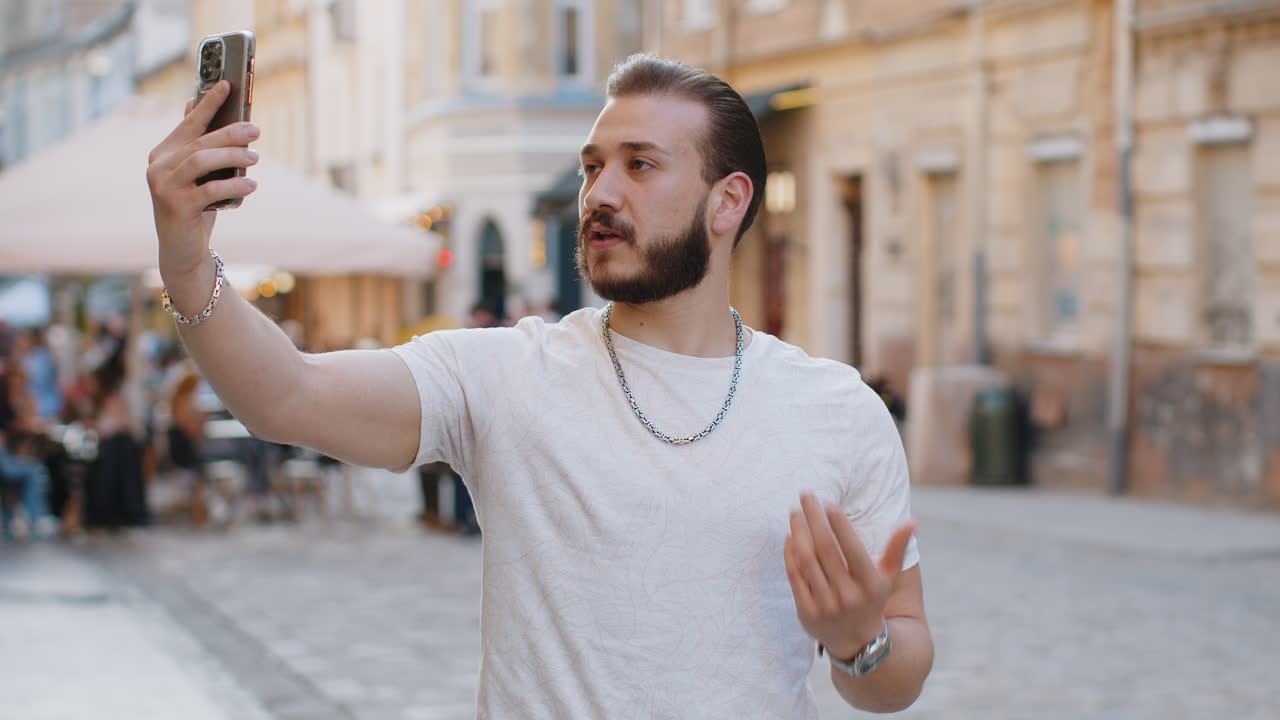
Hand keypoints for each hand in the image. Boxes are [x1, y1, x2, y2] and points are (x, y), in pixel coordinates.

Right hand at [146, 80, 260, 278]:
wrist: (182, 249)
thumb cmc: (195, 207)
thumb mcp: (199, 176)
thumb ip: (199, 146)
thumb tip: (196, 106)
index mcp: (163, 154)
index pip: (188, 123)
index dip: (207, 104)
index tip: (227, 85)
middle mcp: (158, 167)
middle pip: (199, 142)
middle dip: (230, 133)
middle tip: (255, 129)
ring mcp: (164, 186)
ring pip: (201, 160)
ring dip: (232, 156)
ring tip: (255, 158)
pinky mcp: (175, 206)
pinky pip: (209, 190)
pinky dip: (233, 186)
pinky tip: (251, 186)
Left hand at [784, 491, 916, 659]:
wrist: (857, 642)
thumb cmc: (872, 598)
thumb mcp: (888, 576)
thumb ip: (897, 548)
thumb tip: (911, 522)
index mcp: (870, 584)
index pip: (852, 549)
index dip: (840, 525)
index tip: (829, 503)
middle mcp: (848, 596)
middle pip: (825, 549)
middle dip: (814, 518)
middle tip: (806, 495)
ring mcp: (826, 605)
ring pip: (807, 560)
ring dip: (798, 532)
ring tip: (794, 511)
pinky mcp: (807, 611)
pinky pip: (795, 576)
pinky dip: (790, 553)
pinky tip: (790, 535)